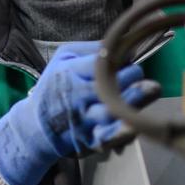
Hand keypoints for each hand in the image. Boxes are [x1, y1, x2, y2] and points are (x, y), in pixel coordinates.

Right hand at [0, 41, 159, 184]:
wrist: (34, 125)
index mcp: (68, 72)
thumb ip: (91, 49)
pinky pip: (106, 138)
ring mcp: (82, 120)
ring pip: (110, 111)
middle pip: (107, 85)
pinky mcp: (88, 140)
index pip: (98, 63)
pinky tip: (133, 125)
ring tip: (151, 89)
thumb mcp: (63, 59)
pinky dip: (120, 133)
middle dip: (130, 77)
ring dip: (133, 100)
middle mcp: (74, 96)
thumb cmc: (55, 86)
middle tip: (139, 74)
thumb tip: (124, 44)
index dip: (119, 59)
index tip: (131, 60)